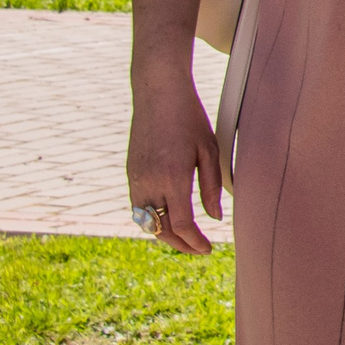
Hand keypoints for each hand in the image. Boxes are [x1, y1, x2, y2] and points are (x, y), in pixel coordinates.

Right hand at [126, 64, 221, 254]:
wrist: (158, 94)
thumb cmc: (190, 119)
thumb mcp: (209, 150)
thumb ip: (211, 187)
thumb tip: (214, 218)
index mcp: (173, 178)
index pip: (182, 225)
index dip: (195, 242)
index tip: (208, 249)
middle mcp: (149, 183)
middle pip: (162, 230)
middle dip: (180, 245)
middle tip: (199, 249)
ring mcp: (136, 179)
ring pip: (147, 222)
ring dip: (165, 234)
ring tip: (186, 238)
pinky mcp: (130, 174)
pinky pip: (139, 208)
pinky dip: (153, 220)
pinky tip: (169, 218)